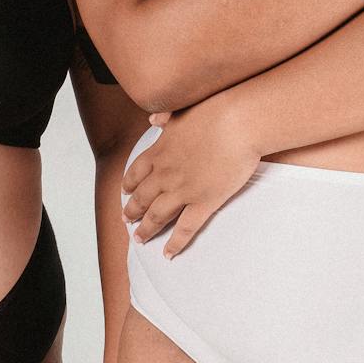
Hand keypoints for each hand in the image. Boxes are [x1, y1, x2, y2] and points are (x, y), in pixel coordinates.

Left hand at [122, 100, 258, 256]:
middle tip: (126, 220)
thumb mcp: (182, 109)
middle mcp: (166, 174)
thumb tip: (153, 118)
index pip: (136, 173)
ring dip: (146, 229)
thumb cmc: (215, 110)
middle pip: (142, 198)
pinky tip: (168, 253)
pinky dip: (175, 243)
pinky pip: (186, 229)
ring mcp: (183, 190)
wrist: (238, 122)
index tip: (125, 192)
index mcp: (160, 150)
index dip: (129, 185)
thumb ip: (165, 117)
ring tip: (139, 239)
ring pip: (157, 216)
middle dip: (132, 211)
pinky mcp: (204, 202)